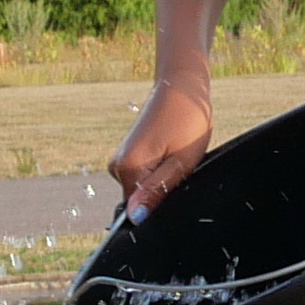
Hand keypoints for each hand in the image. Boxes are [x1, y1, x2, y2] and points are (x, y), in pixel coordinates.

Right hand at [111, 80, 214, 216]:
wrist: (181, 88)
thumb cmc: (188, 120)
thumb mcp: (181, 162)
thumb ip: (157, 191)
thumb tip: (136, 216)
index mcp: (128, 168)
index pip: (138, 210)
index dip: (160, 207)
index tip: (176, 185)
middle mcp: (116, 167)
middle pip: (139, 201)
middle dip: (162, 193)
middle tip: (181, 169)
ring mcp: (120, 160)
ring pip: (141, 190)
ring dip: (161, 182)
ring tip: (177, 158)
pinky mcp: (127, 156)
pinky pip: (141, 178)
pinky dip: (158, 173)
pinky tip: (170, 155)